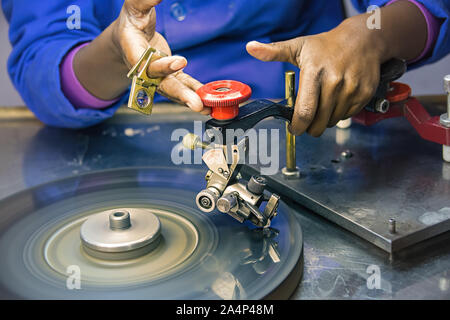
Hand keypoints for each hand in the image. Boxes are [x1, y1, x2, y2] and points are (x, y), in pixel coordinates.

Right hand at [111, 0, 207, 113]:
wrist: (128, 35)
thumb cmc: (132, 18)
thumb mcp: (135, 6)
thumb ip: (144, 1)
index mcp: (133, 51)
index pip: (146, 63)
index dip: (162, 65)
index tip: (180, 61)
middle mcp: (145, 69)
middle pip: (162, 84)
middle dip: (179, 94)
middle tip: (196, 103)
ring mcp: (158, 76)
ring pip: (174, 90)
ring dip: (190, 99)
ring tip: (207, 108)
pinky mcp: (170, 77)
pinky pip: (184, 86)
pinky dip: (195, 93)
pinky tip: (209, 103)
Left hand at [247, 24, 383, 135]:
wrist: (363, 39)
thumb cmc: (326, 45)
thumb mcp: (298, 46)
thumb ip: (273, 52)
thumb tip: (250, 47)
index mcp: (314, 72)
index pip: (305, 111)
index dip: (297, 127)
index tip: (293, 129)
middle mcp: (334, 82)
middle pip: (319, 122)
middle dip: (310, 128)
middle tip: (306, 122)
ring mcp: (352, 89)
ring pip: (333, 121)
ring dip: (325, 120)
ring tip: (323, 105)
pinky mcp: (364, 94)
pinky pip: (347, 115)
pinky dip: (340, 114)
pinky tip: (337, 100)